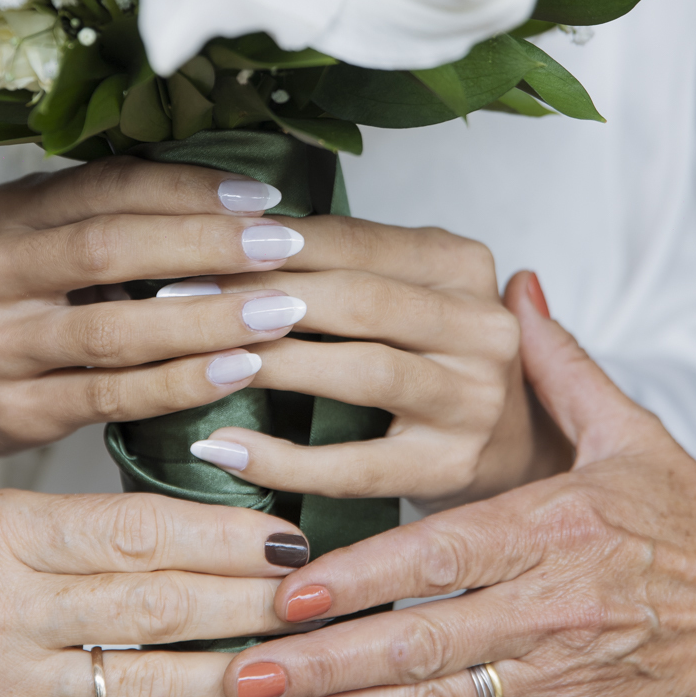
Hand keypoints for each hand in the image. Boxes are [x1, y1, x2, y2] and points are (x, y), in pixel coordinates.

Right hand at [0, 156, 310, 523]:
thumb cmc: (5, 297)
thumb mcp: (33, 237)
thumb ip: (105, 214)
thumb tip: (232, 195)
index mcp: (8, 212)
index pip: (108, 186)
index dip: (189, 188)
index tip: (262, 197)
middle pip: (108, 249)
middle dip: (206, 245)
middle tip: (284, 247)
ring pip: (112, 330)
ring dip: (206, 320)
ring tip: (279, 312)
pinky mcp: (14, 411)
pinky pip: (111, 396)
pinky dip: (181, 384)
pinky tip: (238, 371)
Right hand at [0, 490, 302, 696]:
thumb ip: (70, 524)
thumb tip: (183, 527)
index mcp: (2, 532)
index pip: (135, 529)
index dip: (221, 533)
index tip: (284, 531)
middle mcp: (8, 609)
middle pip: (156, 602)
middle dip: (251, 599)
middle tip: (323, 591)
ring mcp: (10, 688)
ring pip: (146, 680)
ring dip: (237, 675)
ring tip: (306, 663)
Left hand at [185, 232, 569, 510]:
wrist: (515, 442)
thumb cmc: (434, 353)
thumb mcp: (410, 289)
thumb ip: (346, 261)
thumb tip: (231, 229)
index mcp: (463, 263)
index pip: (355, 240)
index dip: (272, 244)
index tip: (196, 247)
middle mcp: (481, 326)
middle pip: (358, 300)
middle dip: (261, 298)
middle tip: (181, 302)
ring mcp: (473, 400)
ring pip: (360, 372)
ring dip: (271, 364)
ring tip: (199, 361)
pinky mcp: (451, 467)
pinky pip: (355, 465)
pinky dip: (283, 458)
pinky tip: (225, 448)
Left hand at [215, 274, 695, 696]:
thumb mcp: (630, 433)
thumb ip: (559, 366)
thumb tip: (519, 292)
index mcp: (555, 530)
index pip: (442, 554)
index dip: (363, 576)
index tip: (293, 590)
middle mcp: (546, 608)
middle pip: (419, 642)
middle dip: (323, 663)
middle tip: (245, 670)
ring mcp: (546, 674)